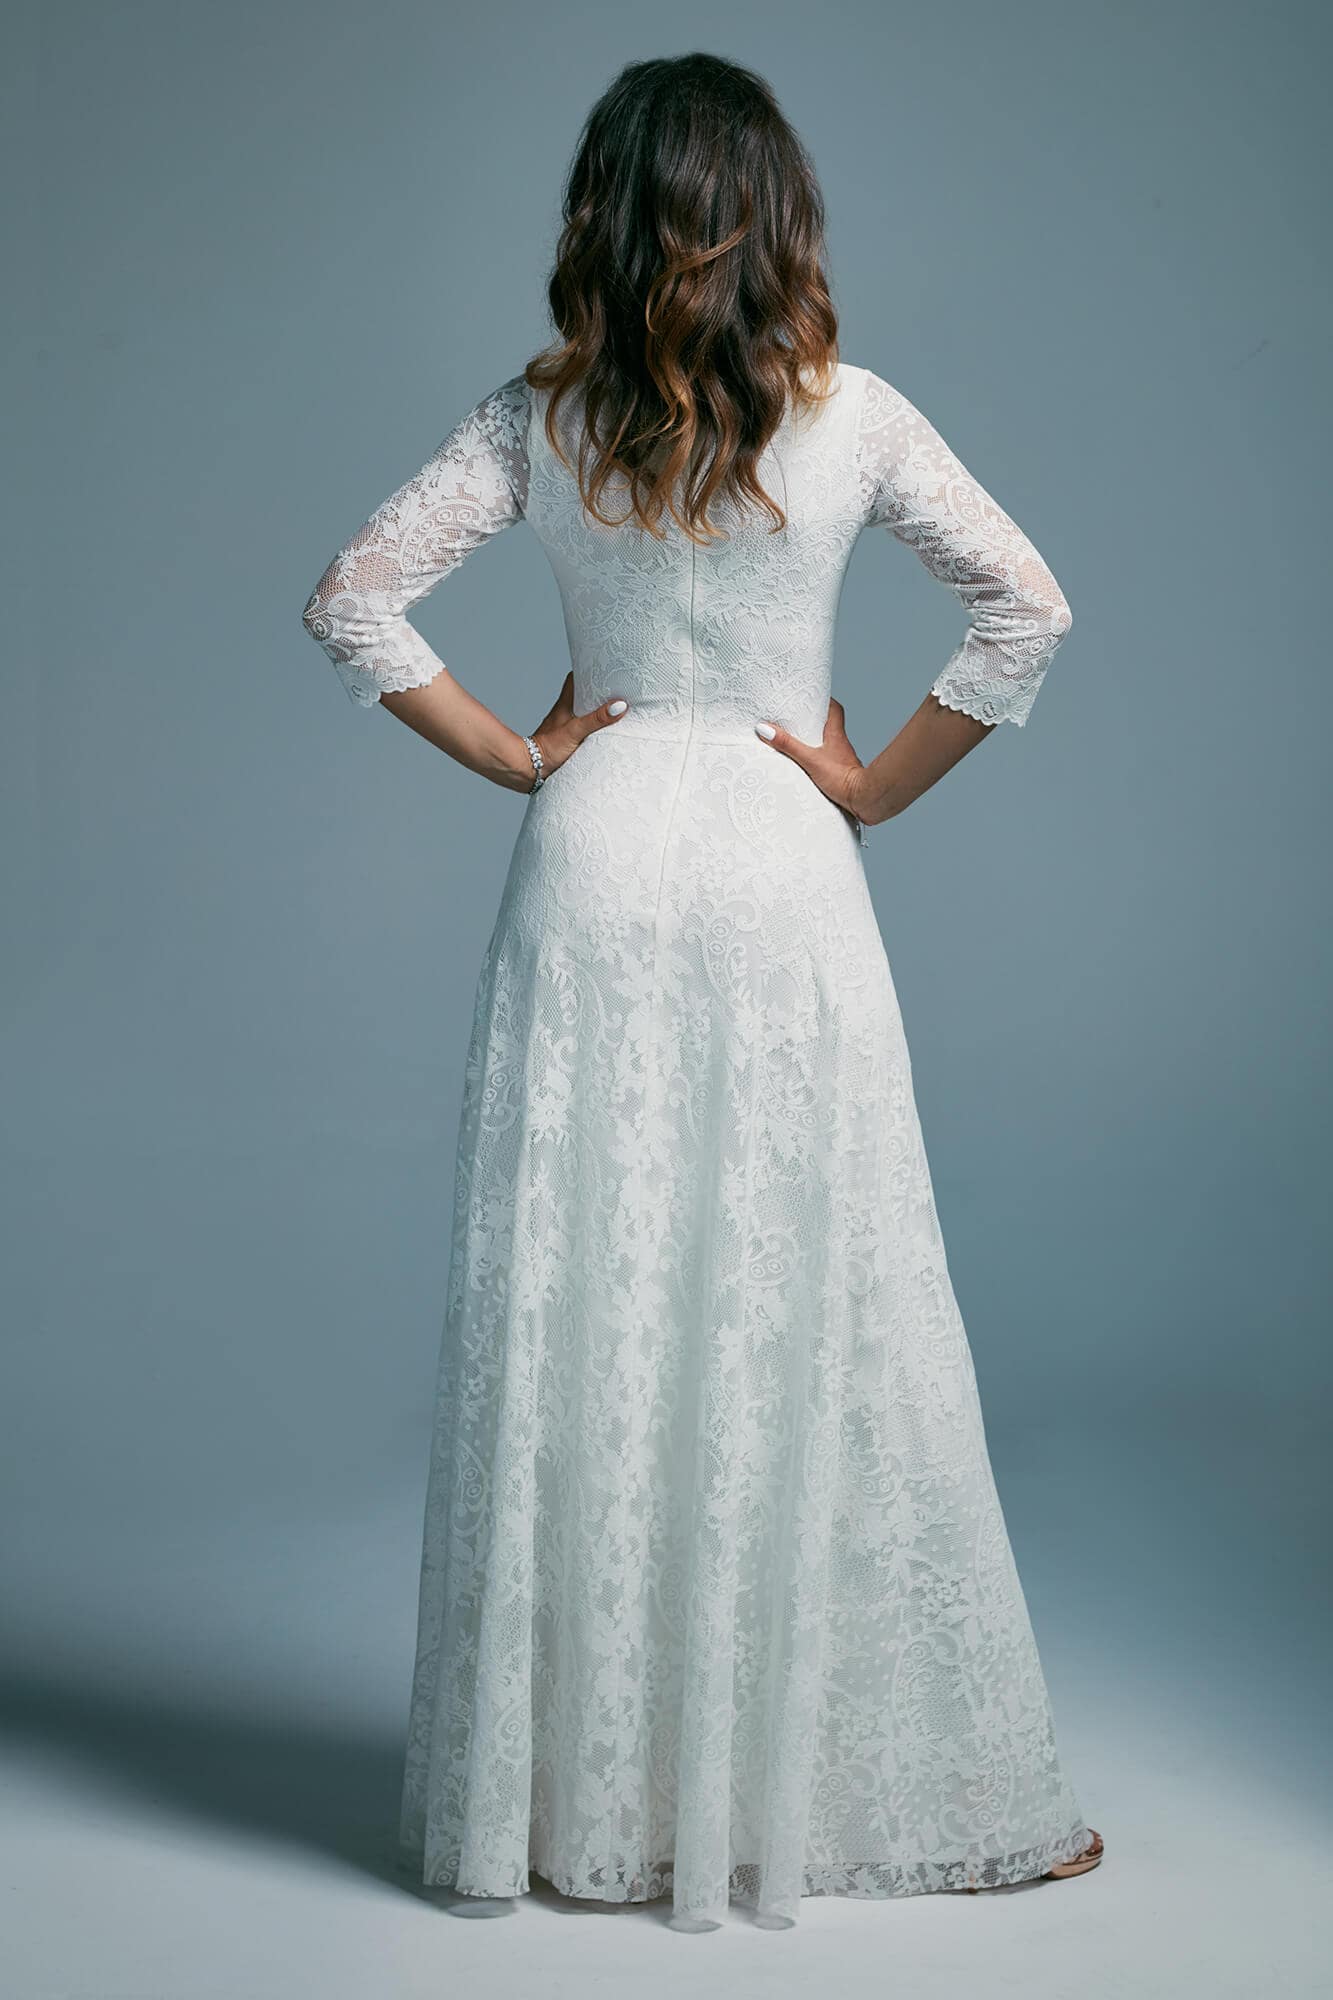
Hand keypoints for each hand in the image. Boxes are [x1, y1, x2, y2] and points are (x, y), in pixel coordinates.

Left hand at [526, 672, 629, 781]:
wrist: (530, 769)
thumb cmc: (548, 749)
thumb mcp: (576, 732)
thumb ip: (597, 719)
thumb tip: (619, 705)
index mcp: (565, 704)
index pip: (575, 678)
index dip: (588, 671)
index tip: (604, 669)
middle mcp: (564, 711)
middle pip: (581, 693)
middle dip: (597, 690)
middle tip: (614, 688)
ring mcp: (564, 724)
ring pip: (581, 709)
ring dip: (594, 708)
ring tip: (613, 708)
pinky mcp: (565, 738)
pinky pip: (581, 725)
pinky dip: (591, 724)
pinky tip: (600, 730)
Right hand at [754, 697, 869, 828]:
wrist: (863, 799)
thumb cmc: (842, 779)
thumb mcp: (810, 760)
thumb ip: (788, 745)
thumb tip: (766, 729)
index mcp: (835, 733)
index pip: (834, 708)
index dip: (823, 700)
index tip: (810, 697)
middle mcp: (840, 743)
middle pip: (828, 723)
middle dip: (813, 719)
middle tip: (796, 718)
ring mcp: (841, 757)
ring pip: (827, 741)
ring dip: (814, 739)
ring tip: (795, 740)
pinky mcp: (840, 772)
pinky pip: (826, 758)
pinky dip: (816, 756)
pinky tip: (805, 763)